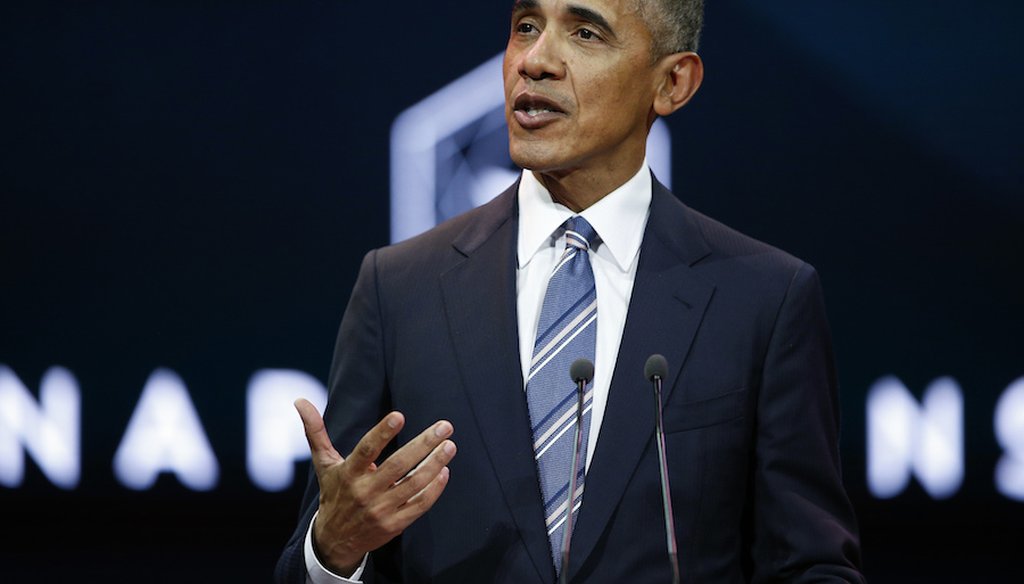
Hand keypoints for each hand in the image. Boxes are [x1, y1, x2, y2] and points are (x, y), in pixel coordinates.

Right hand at [294, 399, 456, 575]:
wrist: (335, 540)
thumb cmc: (334, 493)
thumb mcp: (323, 463)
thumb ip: (315, 431)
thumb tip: (299, 400)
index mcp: (348, 473)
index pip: (366, 450)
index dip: (382, 433)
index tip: (400, 415)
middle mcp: (365, 491)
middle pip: (398, 465)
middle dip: (424, 444)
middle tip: (445, 426)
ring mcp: (381, 510)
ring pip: (414, 484)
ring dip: (435, 464)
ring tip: (450, 446)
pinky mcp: (394, 524)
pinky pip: (419, 505)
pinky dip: (433, 489)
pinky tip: (444, 472)